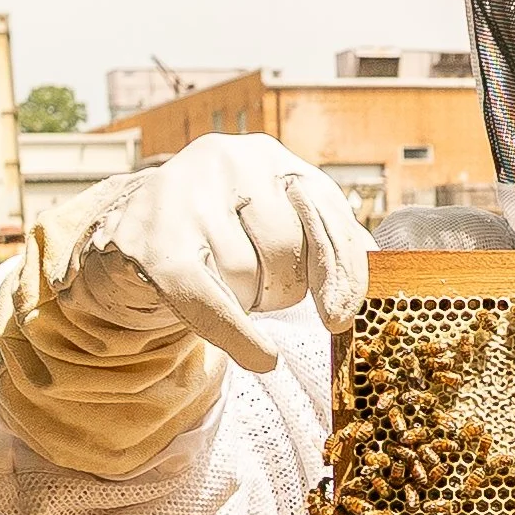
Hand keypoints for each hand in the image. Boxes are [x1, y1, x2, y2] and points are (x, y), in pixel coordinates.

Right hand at [61, 134, 370, 368]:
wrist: (128, 237)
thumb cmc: (222, 236)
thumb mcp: (276, 225)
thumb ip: (330, 241)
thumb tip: (386, 265)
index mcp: (269, 157)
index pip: (326, 215)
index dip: (342, 271)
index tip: (341, 316)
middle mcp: (227, 162)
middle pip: (286, 253)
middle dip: (279, 288)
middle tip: (254, 284)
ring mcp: (185, 196)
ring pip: (246, 279)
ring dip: (243, 301)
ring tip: (220, 283)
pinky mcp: (153, 242)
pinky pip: (212, 303)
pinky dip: (240, 336)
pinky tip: (261, 357)